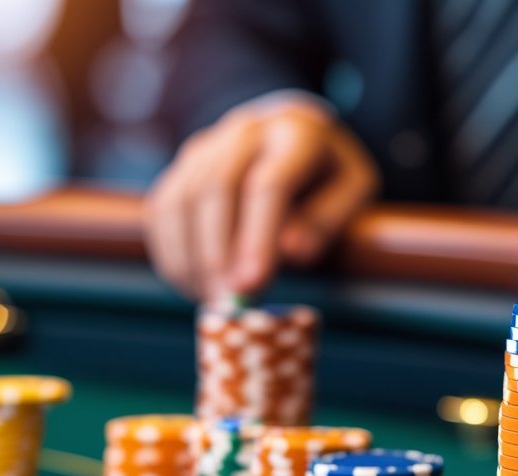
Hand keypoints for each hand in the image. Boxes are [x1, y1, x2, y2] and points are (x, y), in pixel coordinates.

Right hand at [145, 95, 379, 301]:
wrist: (296, 131)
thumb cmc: (330, 173)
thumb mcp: (354, 190)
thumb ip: (327, 220)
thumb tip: (292, 252)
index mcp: (296, 133)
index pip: (267, 185)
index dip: (255, 239)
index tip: (251, 286)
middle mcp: (245, 131)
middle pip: (214, 190)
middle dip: (215, 254)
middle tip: (226, 303)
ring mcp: (208, 145)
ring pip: (180, 200)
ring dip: (189, 258)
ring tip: (212, 300)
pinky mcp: (183, 166)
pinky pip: (163, 209)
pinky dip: (170, 253)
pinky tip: (192, 284)